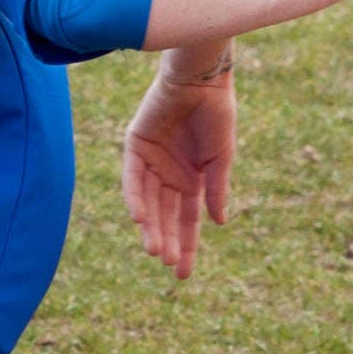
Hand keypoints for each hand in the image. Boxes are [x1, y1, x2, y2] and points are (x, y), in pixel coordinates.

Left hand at [120, 64, 235, 278]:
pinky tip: (140, 219)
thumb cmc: (216, 114)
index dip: (186, 246)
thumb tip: (219, 223)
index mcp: (192, 179)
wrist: (200, 79)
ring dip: (151, 226)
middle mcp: (169, 174)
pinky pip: (132, 178)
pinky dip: (135, 198)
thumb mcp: (220, 159)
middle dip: (167, 240)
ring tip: (154, 250)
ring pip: (148, 203)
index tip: (184, 274)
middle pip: (165, 216)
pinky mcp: (135, 146)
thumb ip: (216, 190)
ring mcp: (151, 162)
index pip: (187, 220)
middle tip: (167, 264)